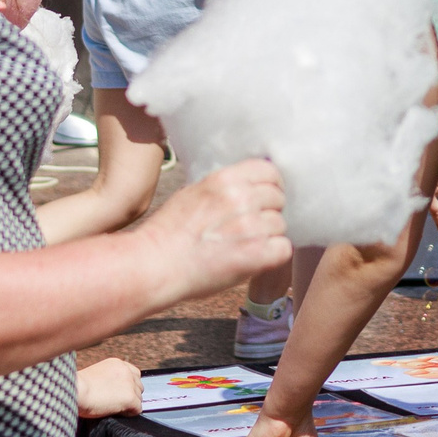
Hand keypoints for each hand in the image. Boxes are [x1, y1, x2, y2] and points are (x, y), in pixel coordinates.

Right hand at [75, 357, 143, 418]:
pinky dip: (129, 413)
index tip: (119, 393)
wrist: (75, 391)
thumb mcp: (96, 375)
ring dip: (129, 404)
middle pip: (138, 386)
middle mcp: (126, 371)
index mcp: (117, 363)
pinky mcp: (130, 397)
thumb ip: (108, 378)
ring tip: (114, 408)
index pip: (133, 374)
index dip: (127, 386)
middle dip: (130, 395)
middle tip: (116, 403)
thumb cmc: (77, 387)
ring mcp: (129, 384)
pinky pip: (137, 409)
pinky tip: (117, 413)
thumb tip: (113, 390)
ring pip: (138, 398)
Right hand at [126, 158, 290, 308]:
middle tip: (251, 227)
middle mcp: (240, 198)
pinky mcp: (256, 254)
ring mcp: (250, 226)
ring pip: (281, 224)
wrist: (153, 266)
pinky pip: (284, 248)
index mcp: (225, 179)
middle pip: (278, 198)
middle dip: (268, 212)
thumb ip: (222, 187)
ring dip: (269, 235)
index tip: (264, 197)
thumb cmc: (167, 233)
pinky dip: (273, 255)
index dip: (270, 185)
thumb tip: (246, 185)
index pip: (269, 170)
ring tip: (246, 246)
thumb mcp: (193, 193)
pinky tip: (255, 259)